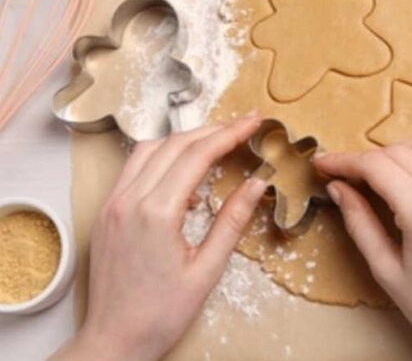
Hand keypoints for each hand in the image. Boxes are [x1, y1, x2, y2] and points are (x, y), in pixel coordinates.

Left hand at [52, 113, 266, 360]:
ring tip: (215, 143)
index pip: (197, 155)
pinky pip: (134, 169)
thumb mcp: (207, 270)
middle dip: (211, 130)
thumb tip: (256, 184)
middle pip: (173, 144)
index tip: (253, 121)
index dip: (229, 133)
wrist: (114, 341)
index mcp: (156, 213)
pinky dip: (162, 160)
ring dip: (184, 140)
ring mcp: (112, 204)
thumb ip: (232, 221)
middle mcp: (128, 200)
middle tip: (242, 127)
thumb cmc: (161, 314)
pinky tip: (183, 178)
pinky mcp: (106, 212)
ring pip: (149, 150)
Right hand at [314, 138, 411, 360]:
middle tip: (345, 174)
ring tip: (381, 174)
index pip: (375, 166)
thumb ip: (359, 223)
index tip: (323, 163)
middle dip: (367, 158)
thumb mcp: (387, 271)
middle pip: (400, 151)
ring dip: (401, 152)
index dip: (343, 160)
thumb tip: (338, 188)